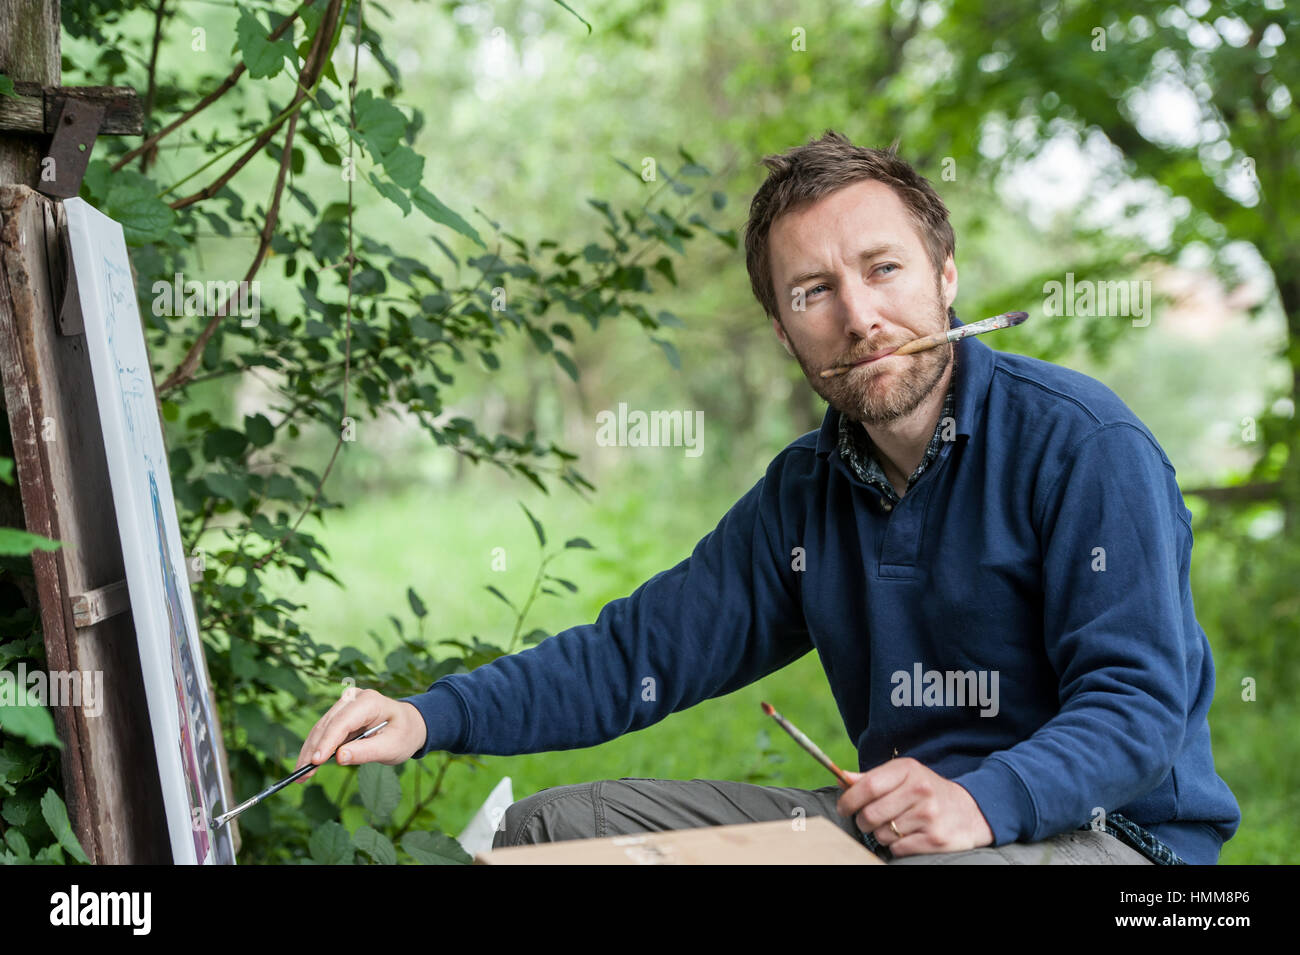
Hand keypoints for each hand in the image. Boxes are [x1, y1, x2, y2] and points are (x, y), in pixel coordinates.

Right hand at [294, 687, 427, 782]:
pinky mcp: (340, 714)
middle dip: (313, 750)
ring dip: (310, 751)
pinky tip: (308, 765)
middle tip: (301, 775)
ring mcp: (345, 704)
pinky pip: (324, 731)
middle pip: (327, 725)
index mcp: (370, 701)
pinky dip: (316, 748)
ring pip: (321, 728)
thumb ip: (367, 752)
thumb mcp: (392, 747)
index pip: (343, 721)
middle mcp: (354, 698)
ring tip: (301, 774)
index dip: (327, 742)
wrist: (409, 726)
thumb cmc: (404, 735)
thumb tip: (340, 757)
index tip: (316, 762)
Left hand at [836, 757, 993, 856]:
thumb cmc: (927, 792)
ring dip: (882, 834)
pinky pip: (898, 849)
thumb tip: (842, 777)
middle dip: (863, 821)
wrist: (970, 811)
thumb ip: (872, 778)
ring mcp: (929, 815)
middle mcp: (920, 790)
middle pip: (871, 814)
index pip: (867, 786)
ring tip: (895, 826)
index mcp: (908, 770)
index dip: (848, 800)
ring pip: (882, 834)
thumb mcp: (904, 776)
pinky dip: (897, 846)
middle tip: (868, 821)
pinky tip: (908, 836)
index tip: (843, 808)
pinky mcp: (936, 839)